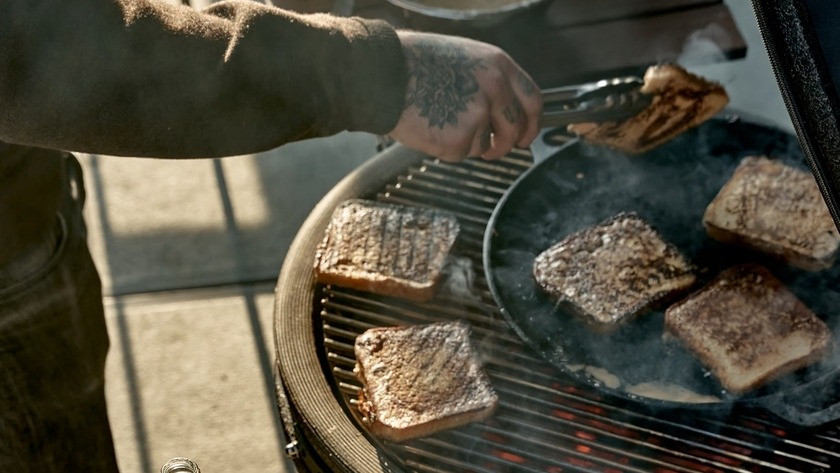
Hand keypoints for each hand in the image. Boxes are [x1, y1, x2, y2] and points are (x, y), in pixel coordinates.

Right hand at [389, 31, 542, 161]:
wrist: (384, 74)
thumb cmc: (413, 63)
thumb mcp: (463, 58)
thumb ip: (487, 80)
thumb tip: (500, 107)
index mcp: (497, 65)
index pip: (532, 99)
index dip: (532, 122)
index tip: (525, 135)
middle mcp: (495, 88)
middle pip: (515, 129)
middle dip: (506, 144)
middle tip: (494, 149)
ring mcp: (478, 115)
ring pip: (485, 144)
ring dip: (467, 142)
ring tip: (440, 121)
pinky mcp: (459, 139)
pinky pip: (461, 153)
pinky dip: (446, 148)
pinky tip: (429, 127)